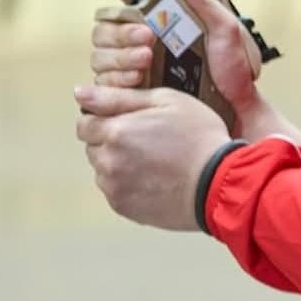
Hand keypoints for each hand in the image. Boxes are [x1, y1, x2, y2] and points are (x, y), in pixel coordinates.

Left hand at [74, 83, 229, 229]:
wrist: (219, 182)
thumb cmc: (199, 138)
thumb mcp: (167, 101)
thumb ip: (119, 96)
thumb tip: (81, 93)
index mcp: (116, 131)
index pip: (85, 122)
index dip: (106, 118)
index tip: (130, 121)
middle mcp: (108, 161)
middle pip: (93, 146)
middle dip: (112, 140)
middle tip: (148, 139)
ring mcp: (114, 187)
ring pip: (104, 169)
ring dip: (120, 163)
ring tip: (155, 160)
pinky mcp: (124, 207)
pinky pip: (116, 190)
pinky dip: (129, 183)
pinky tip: (156, 177)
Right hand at [91, 0, 264, 126]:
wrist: (236, 107)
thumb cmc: (234, 70)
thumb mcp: (223, 27)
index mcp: (166, 18)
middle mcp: (146, 38)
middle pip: (107, 26)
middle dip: (121, 30)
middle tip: (146, 36)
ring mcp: (137, 64)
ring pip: (102, 52)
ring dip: (120, 54)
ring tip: (146, 59)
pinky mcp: (133, 89)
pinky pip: (106, 81)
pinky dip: (117, 77)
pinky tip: (136, 78)